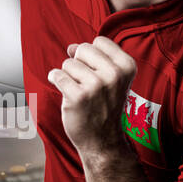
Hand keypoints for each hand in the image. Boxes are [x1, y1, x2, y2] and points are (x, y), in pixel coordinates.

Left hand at [47, 36, 135, 156]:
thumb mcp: (110, 79)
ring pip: (68, 63)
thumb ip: (93, 58)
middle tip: (86, 85)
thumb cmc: (104, 106)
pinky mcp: (78, 96)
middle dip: (79, 64)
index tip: (97, 73)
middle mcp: (114, 74)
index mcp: (126, 66)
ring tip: (79, 92)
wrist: (102, 140)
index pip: (99, 41)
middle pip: (82, 49)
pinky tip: (66, 93)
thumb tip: (70, 47)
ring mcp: (96, 85)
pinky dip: (55, 81)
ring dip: (68, 76)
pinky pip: (56, 75)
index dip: (92, 56)